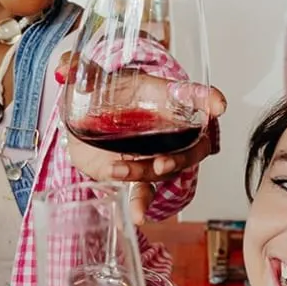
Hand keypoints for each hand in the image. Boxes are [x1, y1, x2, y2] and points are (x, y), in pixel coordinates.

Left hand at [56, 51, 225, 207]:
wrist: (84, 120)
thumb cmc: (101, 94)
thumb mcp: (89, 79)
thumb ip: (80, 71)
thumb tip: (67, 69)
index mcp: (159, 96)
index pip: (191, 95)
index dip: (207, 99)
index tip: (219, 105)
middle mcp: (166, 125)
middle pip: (191, 143)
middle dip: (181, 157)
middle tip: (162, 163)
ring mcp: (155, 151)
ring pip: (168, 168)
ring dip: (148, 174)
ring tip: (120, 172)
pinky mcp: (137, 172)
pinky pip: (145, 191)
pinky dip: (141, 204)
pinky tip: (136, 217)